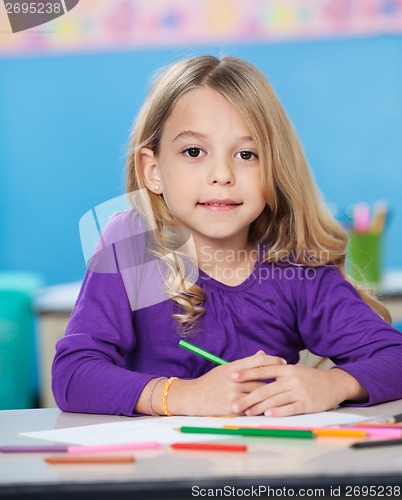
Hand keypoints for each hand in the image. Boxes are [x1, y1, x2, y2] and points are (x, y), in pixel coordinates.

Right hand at [168, 351, 285, 415]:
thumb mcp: (226, 368)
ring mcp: (233, 393)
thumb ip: (245, 363)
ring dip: (272, 394)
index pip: (258, 360)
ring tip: (284, 393)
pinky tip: (271, 407)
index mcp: (233, 367)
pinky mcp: (232, 407)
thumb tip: (262, 354)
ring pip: (259, 393)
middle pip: (262, 377)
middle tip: (290, 378)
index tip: (283, 362)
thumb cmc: (211, 382)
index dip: (273, 360)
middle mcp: (234, 378)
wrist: (193, 396)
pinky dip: (262, 407)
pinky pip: (252, 407)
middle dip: (277, 378)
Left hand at [230, 365, 367, 416]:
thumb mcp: (292, 370)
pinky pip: (290, 408)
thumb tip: (255, 365)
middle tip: (234, 405)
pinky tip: (268, 414)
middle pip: (265, 388)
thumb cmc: (309, 378)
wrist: (334, 384)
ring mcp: (299, 391)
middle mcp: (291, 379)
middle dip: (248, 397)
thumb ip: (275, 369)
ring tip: (246, 412)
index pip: (262, 370)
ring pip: (275, 399)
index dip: (246, 373)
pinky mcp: (307, 403)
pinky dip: (278, 411)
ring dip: (259, 407)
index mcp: (286, 369)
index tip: (231, 376)